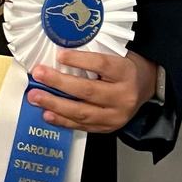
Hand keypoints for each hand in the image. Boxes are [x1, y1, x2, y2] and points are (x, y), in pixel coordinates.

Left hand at [27, 49, 156, 133]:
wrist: (145, 87)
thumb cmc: (125, 67)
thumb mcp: (116, 55)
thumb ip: (93, 55)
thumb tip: (60, 54)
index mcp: (125, 72)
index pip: (102, 65)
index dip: (79, 60)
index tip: (60, 55)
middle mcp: (123, 96)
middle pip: (88, 90)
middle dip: (59, 83)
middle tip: (39, 74)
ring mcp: (116, 115)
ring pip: (83, 112)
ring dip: (55, 104)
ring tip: (36, 97)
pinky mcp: (108, 128)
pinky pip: (83, 126)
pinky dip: (63, 120)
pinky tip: (48, 113)